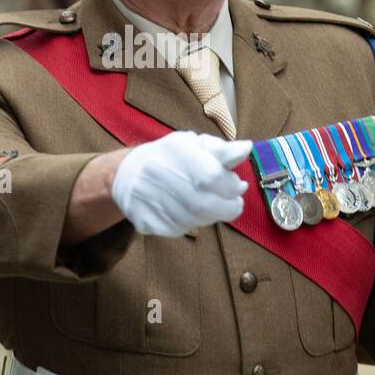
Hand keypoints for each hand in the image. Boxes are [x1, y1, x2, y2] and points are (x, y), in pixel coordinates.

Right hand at [111, 131, 250, 237]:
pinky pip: (179, 229)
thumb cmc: (170, 157)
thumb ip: (222, 150)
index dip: (231, 185)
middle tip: (235, 202)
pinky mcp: (144, 221)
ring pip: (194, 220)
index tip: (239, 185)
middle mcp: (157, 175)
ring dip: (212, 215)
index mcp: (174, 150)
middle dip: (228, 207)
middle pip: (204, 204)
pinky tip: (191, 211)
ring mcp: (149, 200)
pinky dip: (193, 222)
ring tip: (211, 203)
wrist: (127, 174)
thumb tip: (247, 149)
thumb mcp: (195, 145)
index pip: (211, 176)